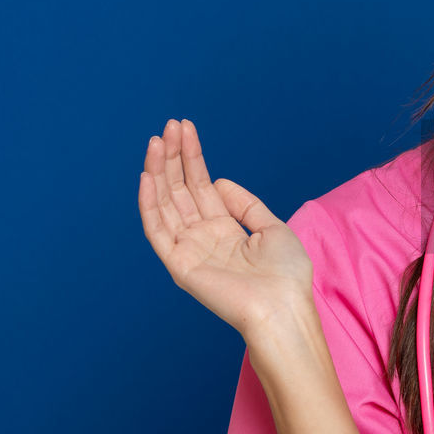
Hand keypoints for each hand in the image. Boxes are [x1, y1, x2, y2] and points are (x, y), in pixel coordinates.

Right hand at [138, 118, 313, 337]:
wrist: (283, 307)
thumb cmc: (285, 275)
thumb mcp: (271, 228)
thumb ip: (244, 204)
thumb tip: (218, 180)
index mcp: (224, 229)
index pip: (201, 186)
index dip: (192, 157)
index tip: (186, 128)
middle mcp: (202, 237)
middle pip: (180, 189)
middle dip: (173, 157)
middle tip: (168, 126)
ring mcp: (188, 249)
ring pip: (165, 203)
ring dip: (158, 171)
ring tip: (156, 140)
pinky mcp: (178, 264)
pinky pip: (157, 229)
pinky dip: (149, 203)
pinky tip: (147, 176)